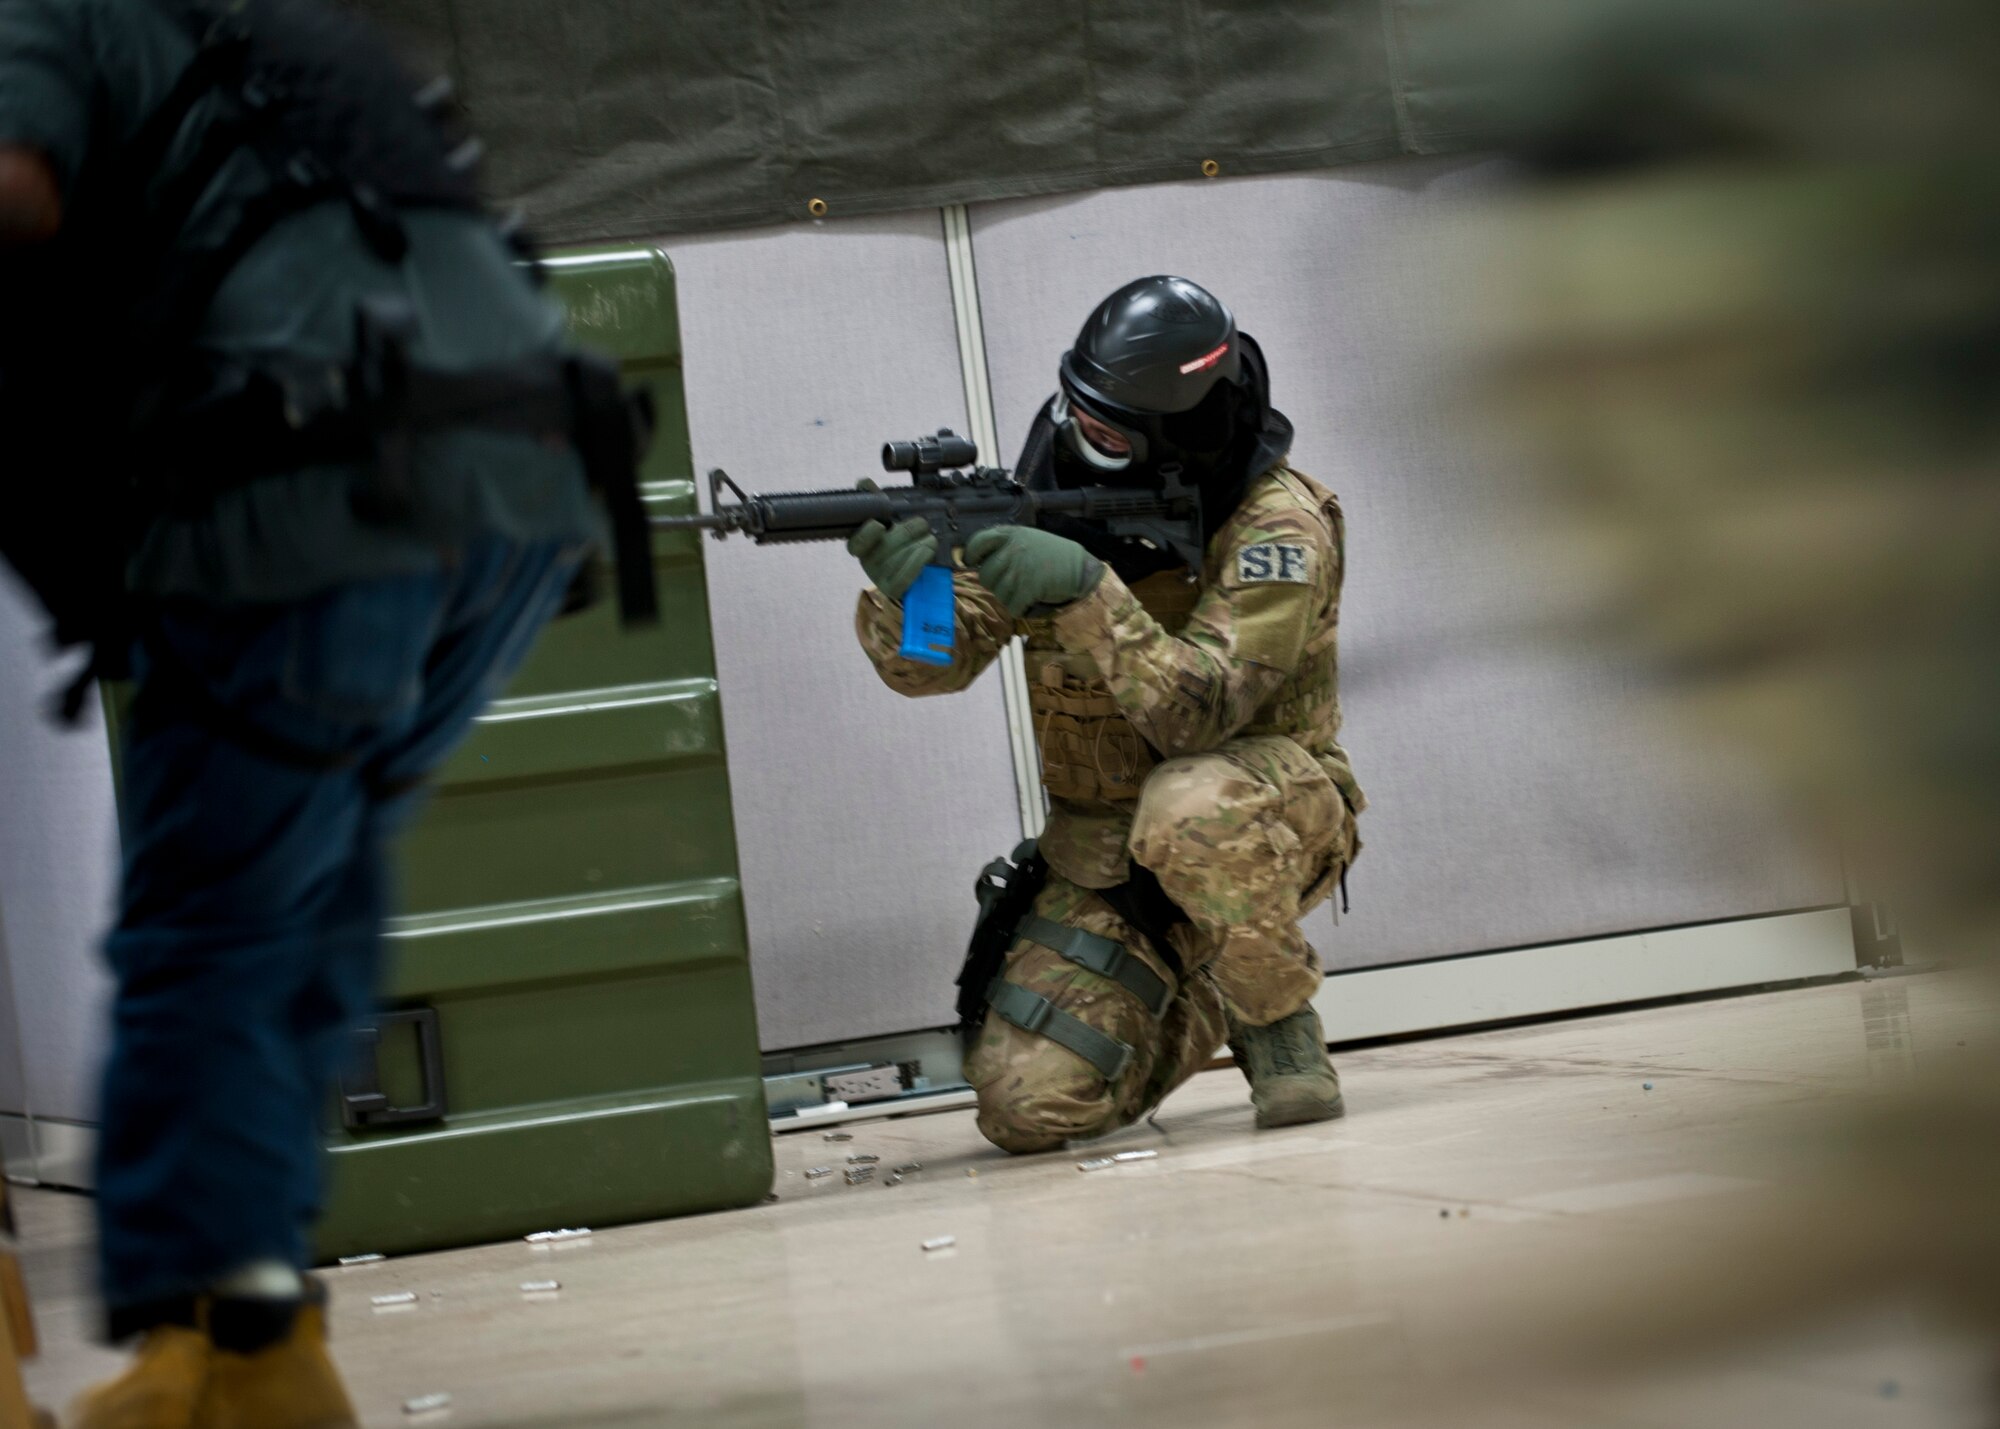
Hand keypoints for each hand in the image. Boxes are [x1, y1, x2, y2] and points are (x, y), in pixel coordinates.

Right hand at [847, 482, 936, 599]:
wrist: (917, 573)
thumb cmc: (900, 543)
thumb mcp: (889, 521)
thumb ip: (875, 501)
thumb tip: (863, 483)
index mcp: (864, 546)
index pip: (856, 543)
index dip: (866, 534)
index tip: (878, 524)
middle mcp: (869, 562)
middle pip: (886, 546)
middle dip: (907, 531)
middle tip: (922, 523)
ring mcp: (880, 578)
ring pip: (898, 559)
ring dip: (919, 544)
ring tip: (931, 538)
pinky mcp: (894, 590)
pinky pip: (905, 576)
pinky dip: (919, 560)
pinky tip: (927, 550)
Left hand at [964, 526, 1102, 617]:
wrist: (1081, 569)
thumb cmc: (1054, 555)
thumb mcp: (1027, 539)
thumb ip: (1004, 546)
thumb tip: (977, 561)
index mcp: (1011, 534)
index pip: (978, 542)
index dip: (971, 555)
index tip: (971, 562)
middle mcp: (1012, 549)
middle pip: (985, 575)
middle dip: (996, 583)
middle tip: (1014, 582)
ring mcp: (1019, 569)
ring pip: (998, 593)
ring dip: (1010, 597)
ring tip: (1027, 589)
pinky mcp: (1028, 588)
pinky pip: (1011, 606)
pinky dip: (1021, 608)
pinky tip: (1032, 600)